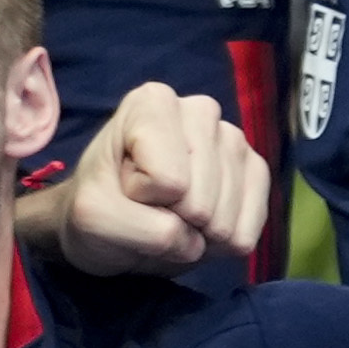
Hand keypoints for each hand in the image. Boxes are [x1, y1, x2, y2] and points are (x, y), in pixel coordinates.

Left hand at [35, 81, 271, 278]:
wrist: (116, 225)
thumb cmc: (99, 207)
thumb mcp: (93, 217)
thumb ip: (141, 227)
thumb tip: (196, 241)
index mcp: (152, 103)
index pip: (165, 179)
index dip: (142, 197)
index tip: (126, 188)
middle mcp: (200, 110)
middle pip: (199, 200)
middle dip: (171, 219)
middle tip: (149, 206)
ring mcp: (232, 140)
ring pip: (225, 218)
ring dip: (195, 234)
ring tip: (171, 214)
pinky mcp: (255, 172)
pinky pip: (251, 225)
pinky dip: (223, 243)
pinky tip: (201, 228)